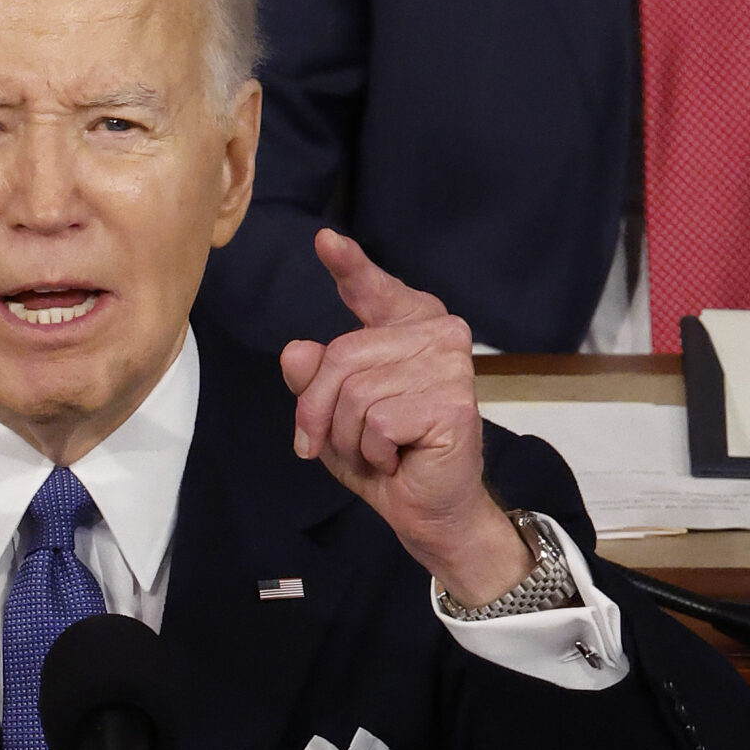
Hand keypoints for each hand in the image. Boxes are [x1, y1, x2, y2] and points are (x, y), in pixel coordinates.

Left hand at [278, 230, 530, 608]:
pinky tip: (399, 458)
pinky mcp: (452, 403)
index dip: (349, 265)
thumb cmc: (383, 455)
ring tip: (376, 451)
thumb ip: (313, 378)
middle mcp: (437, 335)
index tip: (326, 240)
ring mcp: (449, 366)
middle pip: (340, 357)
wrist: (426, 509)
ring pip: (354, 393)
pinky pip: (376, 421)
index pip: (373, 289)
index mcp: (409, 327)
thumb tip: (297, 352)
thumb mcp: (332, 413)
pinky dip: (373, 451)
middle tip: (330, 443)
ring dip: (348, 437)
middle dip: (319, 411)